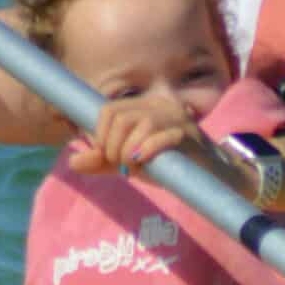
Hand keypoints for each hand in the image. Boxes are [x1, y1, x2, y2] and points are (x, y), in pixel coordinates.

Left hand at [69, 95, 218, 182]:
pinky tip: (143, 164)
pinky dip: (145, 152)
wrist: (211, 179)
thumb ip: (103, 161)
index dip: (99, 134)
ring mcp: (176, 117)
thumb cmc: (170, 166)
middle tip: (122, 165)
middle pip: (120, 118)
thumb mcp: (131, 162)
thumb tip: (73, 161)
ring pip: (137, 126)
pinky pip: (159, 138)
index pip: (108, 109)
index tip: (105, 155)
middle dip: (112, 147)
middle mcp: (161, 105)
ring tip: (135, 168)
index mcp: (146, 106)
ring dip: (127, 152)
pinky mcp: (188, 134)